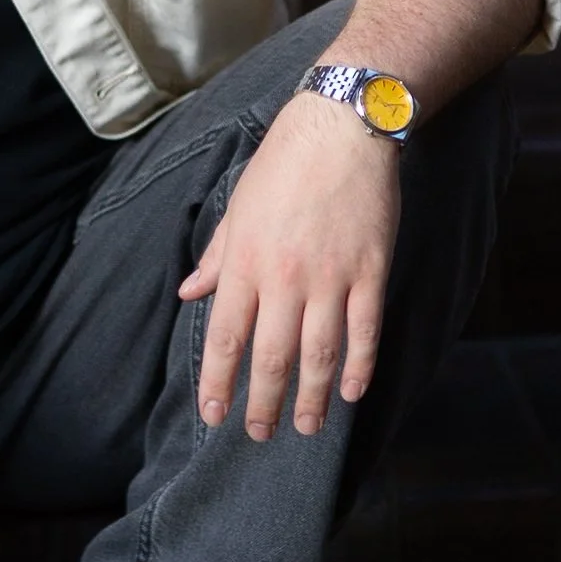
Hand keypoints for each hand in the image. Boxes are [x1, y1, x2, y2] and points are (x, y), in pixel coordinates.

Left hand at [178, 91, 399, 439]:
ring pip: (319, 355)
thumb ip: (216, 257)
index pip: (226, 335)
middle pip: (270, 356)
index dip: (219, 381)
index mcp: (244, 260)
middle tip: (259, 433)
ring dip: (313, 398)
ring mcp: (329, 277)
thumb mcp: (237, 207)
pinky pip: (364, 332)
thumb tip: (190, 294)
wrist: (339, 128)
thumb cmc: (281, 165)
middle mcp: (283, 276)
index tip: (213, 414)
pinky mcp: (370, 272)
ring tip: (308, 427)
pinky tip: (353, 393)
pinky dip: (360, 368)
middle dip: (262, 402)